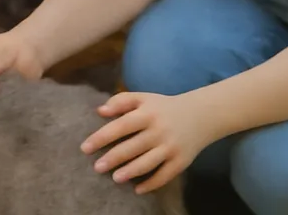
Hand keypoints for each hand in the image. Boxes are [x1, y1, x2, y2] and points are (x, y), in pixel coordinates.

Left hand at [81, 92, 214, 193]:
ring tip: (115, 178)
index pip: (120, 126)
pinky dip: (152, 184)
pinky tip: (137, 189)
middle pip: (132, 146)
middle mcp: (159, 131)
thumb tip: (99, 111)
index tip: (85, 148)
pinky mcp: (181, 161)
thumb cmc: (163, 107)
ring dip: (131, 172)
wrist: (201, 115)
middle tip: (97, 167)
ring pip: (148, 162)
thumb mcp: (143, 97)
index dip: (102, 137)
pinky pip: (165, 175)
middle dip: (113, 158)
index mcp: (147, 114)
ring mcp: (171, 147)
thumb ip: (121, 101)